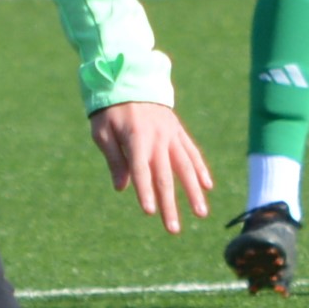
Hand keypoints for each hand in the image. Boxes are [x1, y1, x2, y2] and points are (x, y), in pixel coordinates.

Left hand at [89, 102, 214, 233]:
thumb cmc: (110, 108)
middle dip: (169, 204)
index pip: (140, 170)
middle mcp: (157, 138)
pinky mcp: (177, 131)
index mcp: (136, 138)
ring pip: (185, 167)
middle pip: (165, 176)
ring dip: (193, 192)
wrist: (129, 78)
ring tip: (201, 214)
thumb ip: (114, 158)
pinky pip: (192, 152)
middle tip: (173, 229)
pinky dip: (200, 169)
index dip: (145, 191)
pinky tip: (207, 186)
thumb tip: (122, 188)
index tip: (149, 212)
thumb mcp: (102, 131)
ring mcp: (171, 134)